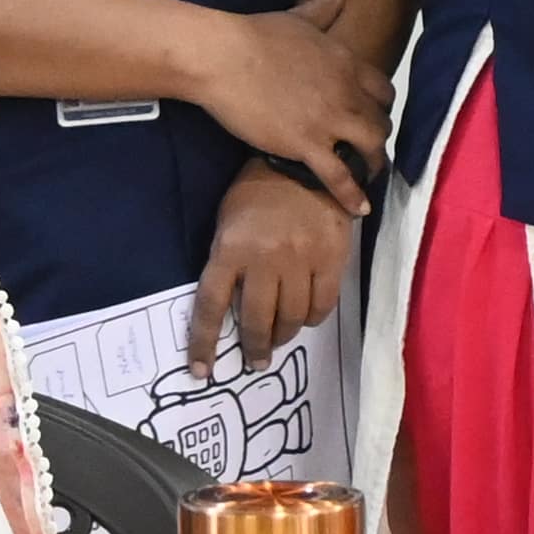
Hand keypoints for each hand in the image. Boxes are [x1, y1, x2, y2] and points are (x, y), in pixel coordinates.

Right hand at [189, 4, 392, 205]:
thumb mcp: (299, 15)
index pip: (383, 89)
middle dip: (378, 138)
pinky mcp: (307, 145)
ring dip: (373, 165)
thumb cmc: (255, 34)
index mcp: (346, 61)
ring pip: (370, 149)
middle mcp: (347, 92)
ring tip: (369, 178)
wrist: (224, 57)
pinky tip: (359, 209)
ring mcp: (329, 121)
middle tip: (370, 150)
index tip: (375, 115)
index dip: (382, 105)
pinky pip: (340, 176)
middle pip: (381, 122)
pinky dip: (352, 195)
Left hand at [193, 165, 355, 374]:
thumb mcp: (227, 221)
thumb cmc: (258, 192)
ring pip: (292, 317)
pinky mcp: (332, 259)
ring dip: (284, 335)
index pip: (211, 305)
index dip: (205, 342)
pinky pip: (323, 304)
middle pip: (256, 319)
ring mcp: (300, 260)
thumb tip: (230, 305)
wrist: (307, 164)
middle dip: (254, 347)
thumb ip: (227, 261)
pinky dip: (313, 318)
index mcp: (230, 248)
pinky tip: (307, 318)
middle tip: (256, 360)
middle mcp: (264, 259)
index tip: (201, 370)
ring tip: (279, 338)